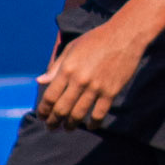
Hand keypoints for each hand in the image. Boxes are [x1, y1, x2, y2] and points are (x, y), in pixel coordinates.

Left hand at [36, 11, 150, 127]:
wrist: (125, 35)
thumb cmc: (96, 40)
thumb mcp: (72, 48)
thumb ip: (56, 67)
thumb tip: (40, 81)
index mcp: (67, 68)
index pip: (50, 97)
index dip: (44, 110)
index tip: (42, 116)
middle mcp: (79, 80)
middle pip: (62, 109)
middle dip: (53, 121)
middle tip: (51, 127)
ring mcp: (96, 87)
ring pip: (78, 115)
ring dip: (70, 125)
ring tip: (68, 128)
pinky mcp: (111, 92)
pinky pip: (99, 114)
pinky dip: (93, 124)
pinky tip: (90, 126)